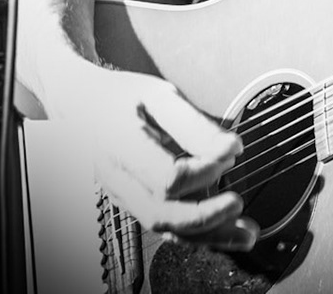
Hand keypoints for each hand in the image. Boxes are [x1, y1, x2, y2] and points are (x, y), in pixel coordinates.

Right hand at [36, 47, 257, 250]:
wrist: (83, 108)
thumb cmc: (124, 99)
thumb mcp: (159, 96)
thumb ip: (194, 125)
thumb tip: (231, 149)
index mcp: (122, 145)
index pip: (166, 176)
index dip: (205, 170)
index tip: (233, 150)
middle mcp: (118, 179)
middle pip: (162, 213)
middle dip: (207, 215)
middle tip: (238, 201)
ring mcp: (124, 197)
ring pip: (167, 228)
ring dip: (210, 235)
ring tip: (248, 233)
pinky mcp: (136, 204)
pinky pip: (168, 227)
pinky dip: (201, 234)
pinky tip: (231, 232)